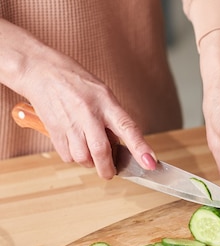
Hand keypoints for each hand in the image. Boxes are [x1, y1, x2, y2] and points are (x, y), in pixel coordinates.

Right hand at [0, 19, 156, 177]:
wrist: (41, 72)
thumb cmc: (78, 83)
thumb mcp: (104, 94)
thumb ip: (113, 119)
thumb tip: (121, 146)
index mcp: (106, 103)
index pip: (128, 128)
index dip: (140, 148)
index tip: (150, 163)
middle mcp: (89, 114)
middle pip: (100, 150)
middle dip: (108, 168)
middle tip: (110, 173)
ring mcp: (70, 123)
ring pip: (82, 157)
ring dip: (89, 163)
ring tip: (91, 154)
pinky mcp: (54, 130)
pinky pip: (67, 155)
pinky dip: (74, 158)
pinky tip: (76, 146)